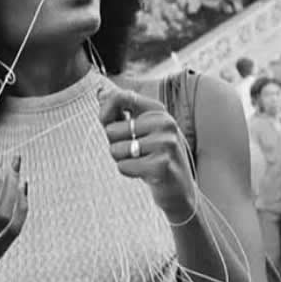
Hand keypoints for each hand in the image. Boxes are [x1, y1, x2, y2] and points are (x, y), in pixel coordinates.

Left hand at [99, 88, 196, 222]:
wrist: (179, 188)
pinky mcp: (161, 165)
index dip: (105, 110)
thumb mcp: (139, 131)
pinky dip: (128, 172)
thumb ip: (120, 112)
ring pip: (116, 150)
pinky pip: (124, 166)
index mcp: (157, 110)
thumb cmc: (154, 157)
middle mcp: (164, 122)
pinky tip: (145, 173)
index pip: (121, 97)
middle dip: (115, 145)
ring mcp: (165, 143)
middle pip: (111, 130)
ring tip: (140, 162)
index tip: (105, 122)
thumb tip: (100, 92)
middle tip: (134, 152)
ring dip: (122, 160)